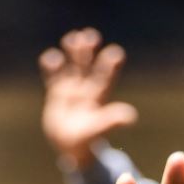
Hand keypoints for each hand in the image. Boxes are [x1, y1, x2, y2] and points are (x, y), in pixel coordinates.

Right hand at [39, 28, 138, 166]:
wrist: (70, 148)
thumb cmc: (87, 141)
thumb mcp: (99, 129)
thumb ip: (112, 120)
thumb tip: (132, 116)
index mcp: (98, 96)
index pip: (106, 76)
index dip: (110, 64)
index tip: (116, 52)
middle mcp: (86, 89)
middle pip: (88, 65)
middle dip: (89, 50)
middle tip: (90, 35)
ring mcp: (71, 89)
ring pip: (72, 66)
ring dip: (72, 51)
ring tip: (72, 38)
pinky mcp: (56, 93)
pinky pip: (53, 75)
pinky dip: (51, 65)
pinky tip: (51, 58)